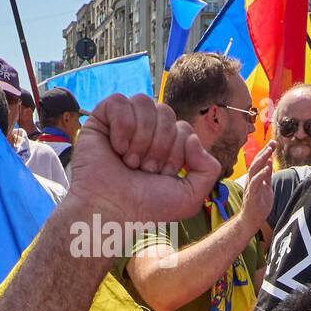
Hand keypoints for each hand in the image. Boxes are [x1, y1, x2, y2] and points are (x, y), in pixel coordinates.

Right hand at [68, 93, 219, 227]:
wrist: (112, 209)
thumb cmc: (149, 205)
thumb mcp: (191, 195)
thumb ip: (209, 168)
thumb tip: (193, 137)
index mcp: (168, 146)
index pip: (184, 128)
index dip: (177, 151)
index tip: (162, 174)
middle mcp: (147, 132)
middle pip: (166, 112)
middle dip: (160, 145)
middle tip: (146, 169)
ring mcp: (124, 124)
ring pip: (144, 102)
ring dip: (141, 137)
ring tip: (131, 161)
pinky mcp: (101, 120)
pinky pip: (118, 101)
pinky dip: (122, 126)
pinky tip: (117, 148)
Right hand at [240, 141, 275, 231]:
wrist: (252, 219)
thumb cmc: (259, 204)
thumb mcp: (266, 187)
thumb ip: (267, 176)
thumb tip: (269, 162)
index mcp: (255, 177)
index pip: (260, 162)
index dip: (265, 152)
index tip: (273, 143)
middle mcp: (251, 180)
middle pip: (256, 162)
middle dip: (264, 152)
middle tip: (272, 143)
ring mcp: (251, 186)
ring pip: (254, 169)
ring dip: (262, 159)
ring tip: (269, 151)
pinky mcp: (252, 194)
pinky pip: (255, 182)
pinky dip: (261, 174)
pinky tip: (267, 168)